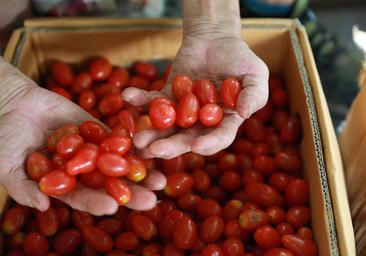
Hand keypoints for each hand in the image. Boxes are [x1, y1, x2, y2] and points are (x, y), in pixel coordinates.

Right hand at [0, 59, 165, 214]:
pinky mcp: (99, 128)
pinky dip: (132, 141)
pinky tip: (150, 147)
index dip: (97, 202)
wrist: (12, 105)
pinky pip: (116, 134)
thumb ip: (23, 188)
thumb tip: (43, 207)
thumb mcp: (7, 166)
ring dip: (140, 170)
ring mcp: (93, 149)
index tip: (113, 207)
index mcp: (65, 185)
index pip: (84, 198)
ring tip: (161, 178)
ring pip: (120, 162)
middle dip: (131, 193)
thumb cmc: (4, 139)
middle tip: (153, 200)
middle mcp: (83, 170)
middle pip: (110, 184)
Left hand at [122, 31, 268, 158]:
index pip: (219, 138)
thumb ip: (254, 94)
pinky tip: (128, 96)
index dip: (209, 144)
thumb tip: (244, 113)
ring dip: (153, 134)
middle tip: (155, 151)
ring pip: (167, 127)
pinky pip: (153, 100)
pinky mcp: (167, 96)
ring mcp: (183, 111)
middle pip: (187, 138)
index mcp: (225, 122)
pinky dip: (140, 99)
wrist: (216, 40)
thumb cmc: (240, 58)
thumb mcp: (256, 75)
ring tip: (139, 141)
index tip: (196, 146)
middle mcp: (202, 122)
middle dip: (172, 146)